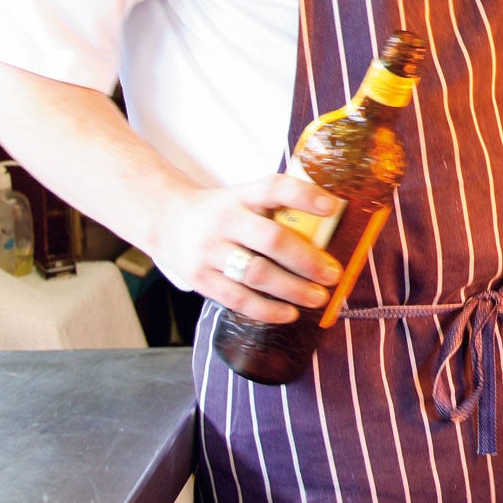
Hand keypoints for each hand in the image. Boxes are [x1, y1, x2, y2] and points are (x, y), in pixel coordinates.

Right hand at [151, 176, 345, 321]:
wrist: (168, 220)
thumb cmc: (224, 212)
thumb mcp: (246, 198)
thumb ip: (279, 209)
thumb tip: (333, 228)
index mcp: (243, 195)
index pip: (275, 188)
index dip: (305, 196)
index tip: (333, 207)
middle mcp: (225, 220)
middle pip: (271, 240)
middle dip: (307, 260)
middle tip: (332, 274)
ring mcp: (210, 251)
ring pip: (256, 273)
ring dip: (292, 289)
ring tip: (318, 298)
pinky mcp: (200, 278)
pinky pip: (237, 298)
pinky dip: (266, 309)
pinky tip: (289, 314)